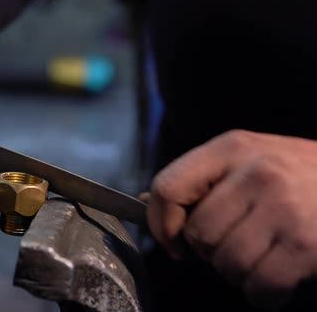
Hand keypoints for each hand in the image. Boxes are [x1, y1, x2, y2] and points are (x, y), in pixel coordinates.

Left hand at [148, 130, 316, 308]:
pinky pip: (259, 287)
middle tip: (237, 243)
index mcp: (232, 148)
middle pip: (197, 234)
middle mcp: (256, 172)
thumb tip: (143, 201)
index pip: (168, 187)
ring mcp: (283, 208)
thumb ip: (202, 180)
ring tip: (262, 257)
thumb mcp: (250, 160)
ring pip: (225, 264)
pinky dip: (265, 295)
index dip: (162, 222)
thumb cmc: (302, 176)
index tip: (173, 240)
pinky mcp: (305, 245)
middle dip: (211, 251)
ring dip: (238, 273)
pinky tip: (279, 279)